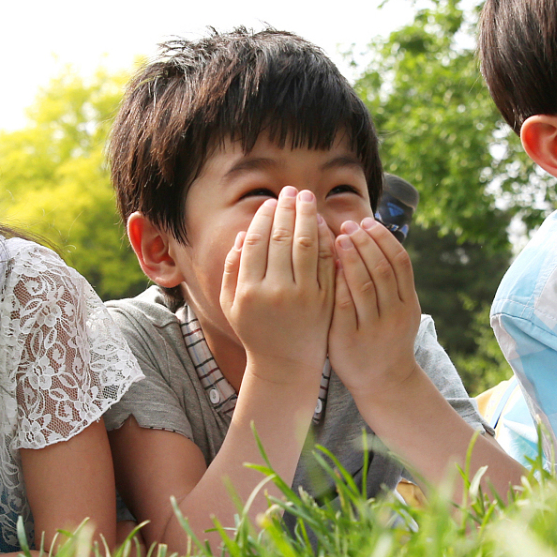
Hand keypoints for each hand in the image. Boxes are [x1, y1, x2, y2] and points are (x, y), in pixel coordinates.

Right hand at [219, 187, 332, 382]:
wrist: (285, 364)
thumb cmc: (255, 331)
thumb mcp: (231, 304)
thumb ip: (231, 269)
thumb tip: (243, 234)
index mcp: (248, 290)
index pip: (256, 241)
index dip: (263, 217)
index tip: (269, 202)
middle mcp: (275, 291)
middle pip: (281, 237)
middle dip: (286, 209)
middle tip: (290, 191)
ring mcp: (302, 296)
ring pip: (306, 244)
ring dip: (306, 216)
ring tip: (306, 198)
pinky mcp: (324, 300)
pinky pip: (325, 261)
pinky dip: (324, 238)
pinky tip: (321, 223)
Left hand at [328, 216, 422, 396]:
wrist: (384, 382)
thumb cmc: (385, 338)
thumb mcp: (399, 310)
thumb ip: (390, 281)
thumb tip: (372, 236)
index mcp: (409, 303)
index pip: (400, 261)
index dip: (383, 238)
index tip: (365, 221)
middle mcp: (396, 315)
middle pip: (382, 269)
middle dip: (364, 242)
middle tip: (347, 225)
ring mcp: (374, 329)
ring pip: (365, 285)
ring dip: (351, 257)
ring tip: (338, 238)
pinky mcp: (349, 340)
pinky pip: (344, 305)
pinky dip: (337, 283)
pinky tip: (328, 266)